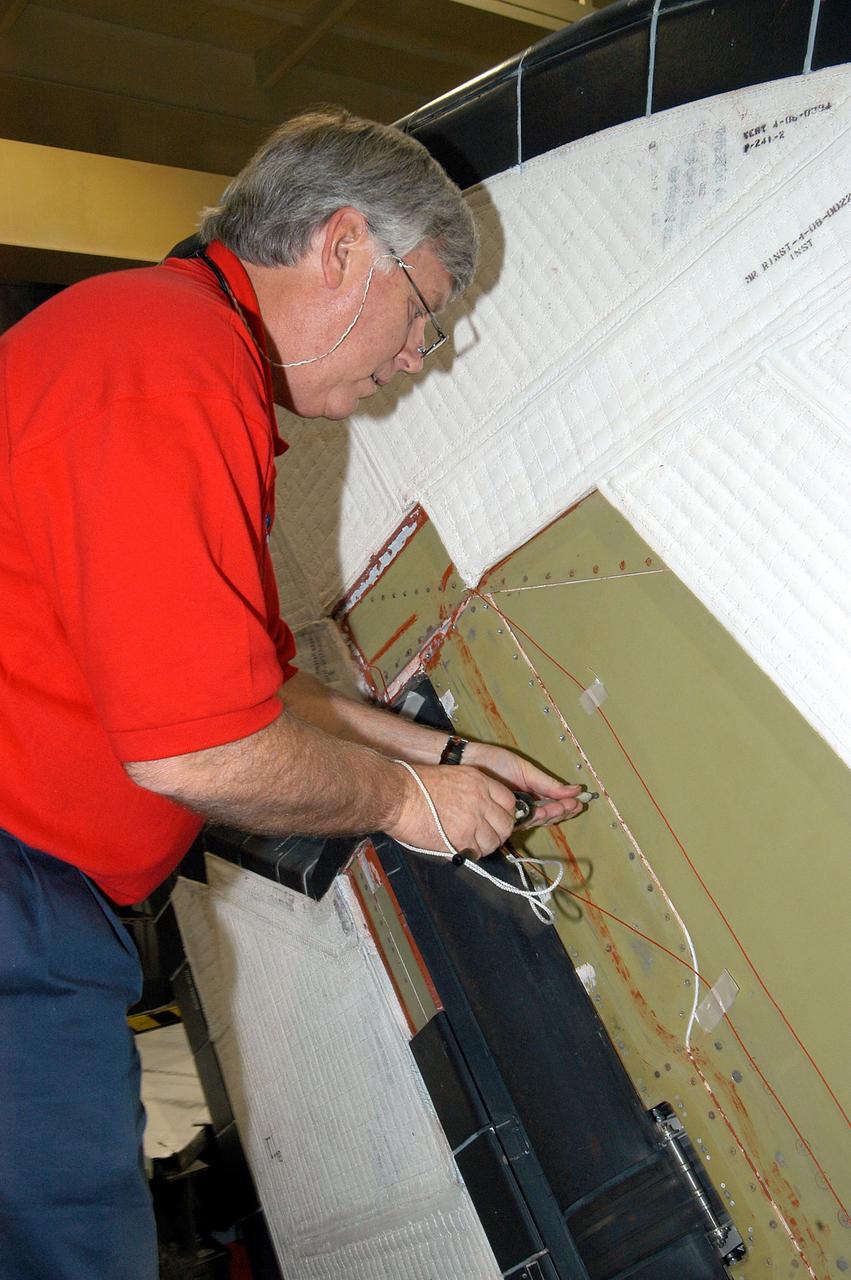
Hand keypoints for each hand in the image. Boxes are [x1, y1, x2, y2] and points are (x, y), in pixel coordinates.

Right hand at [386, 762, 516, 858]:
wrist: (396, 796)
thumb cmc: (414, 785)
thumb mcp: (451, 776)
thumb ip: (470, 790)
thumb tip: (480, 809)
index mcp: (478, 781)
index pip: (509, 801)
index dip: (504, 813)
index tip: (497, 820)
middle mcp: (481, 800)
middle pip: (506, 824)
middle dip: (498, 832)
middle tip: (486, 836)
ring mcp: (473, 820)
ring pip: (494, 841)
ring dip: (485, 846)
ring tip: (471, 844)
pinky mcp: (462, 839)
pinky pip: (477, 852)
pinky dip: (471, 854)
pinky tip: (460, 848)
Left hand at [462, 742, 584, 827]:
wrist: (467, 761)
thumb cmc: (493, 762)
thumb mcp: (525, 770)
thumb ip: (547, 783)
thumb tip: (574, 789)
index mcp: (530, 794)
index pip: (552, 805)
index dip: (565, 806)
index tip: (578, 802)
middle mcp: (523, 806)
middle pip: (547, 816)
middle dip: (560, 811)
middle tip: (571, 806)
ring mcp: (512, 813)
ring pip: (536, 821)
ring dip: (550, 815)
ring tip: (561, 807)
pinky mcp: (501, 818)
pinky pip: (520, 822)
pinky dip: (534, 818)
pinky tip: (543, 812)